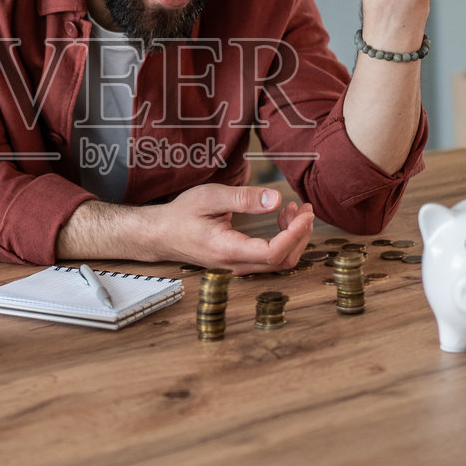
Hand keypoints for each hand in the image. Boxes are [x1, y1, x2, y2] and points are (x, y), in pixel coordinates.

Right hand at [146, 184, 314, 274]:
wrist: (161, 234)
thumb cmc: (182, 214)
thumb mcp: (210, 197)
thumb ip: (243, 198)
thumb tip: (276, 199)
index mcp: (227, 250)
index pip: (273, 253)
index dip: (295, 235)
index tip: (304, 213)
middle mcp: (235, 265)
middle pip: (283, 261)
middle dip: (301, 235)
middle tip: (304, 208)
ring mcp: (239, 268)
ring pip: (280, 262)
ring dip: (294, 237)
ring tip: (293, 210)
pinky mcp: (241, 263)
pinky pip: (271, 259)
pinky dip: (284, 240)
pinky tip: (282, 219)